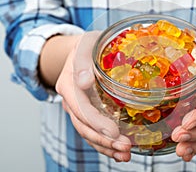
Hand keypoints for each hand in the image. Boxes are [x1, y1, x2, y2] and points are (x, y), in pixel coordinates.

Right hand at [56, 31, 130, 161]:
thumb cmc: (87, 46)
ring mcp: (78, 107)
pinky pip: (92, 130)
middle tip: (124, 147)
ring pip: (88, 132)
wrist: (82, 49)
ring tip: (124, 154)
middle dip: (104, 139)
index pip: (81, 109)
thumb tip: (83, 82)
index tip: (114, 132)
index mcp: (69, 85)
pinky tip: (118, 151)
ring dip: (105, 146)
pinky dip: (104, 143)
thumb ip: (83, 61)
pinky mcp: (87, 111)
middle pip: (84, 126)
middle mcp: (71, 100)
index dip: (96, 122)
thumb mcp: (86, 45)